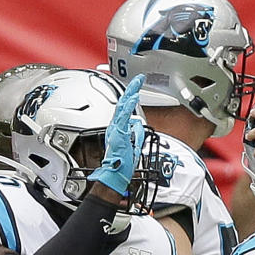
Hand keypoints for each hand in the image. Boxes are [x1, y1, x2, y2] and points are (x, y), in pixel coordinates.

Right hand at [88, 74, 145, 195]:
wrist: (115, 175)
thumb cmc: (121, 163)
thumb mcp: (133, 144)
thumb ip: (135, 133)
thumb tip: (137, 123)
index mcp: (119, 129)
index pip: (125, 109)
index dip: (131, 96)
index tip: (137, 87)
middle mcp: (116, 127)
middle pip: (123, 104)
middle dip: (131, 90)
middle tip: (138, 80)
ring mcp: (116, 130)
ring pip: (122, 108)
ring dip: (130, 96)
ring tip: (137, 86)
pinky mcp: (118, 135)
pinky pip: (123, 118)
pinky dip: (128, 108)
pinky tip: (133, 100)